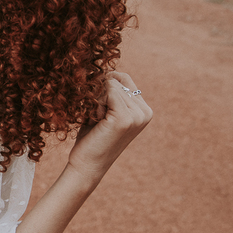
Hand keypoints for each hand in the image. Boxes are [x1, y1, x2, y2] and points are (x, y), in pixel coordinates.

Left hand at [66, 71, 151, 186]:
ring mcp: (137, 115)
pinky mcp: (125, 117)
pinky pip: (108, 90)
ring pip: (110, 84)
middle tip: (96, 117)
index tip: (98, 107)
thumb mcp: (105, 111)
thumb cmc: (92, 137)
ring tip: (97, 120)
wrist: (87, 164)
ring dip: (96, 100)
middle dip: (100, 93)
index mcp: (144, 109)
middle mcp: (145, 112)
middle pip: (117, 80)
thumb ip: (111, 93)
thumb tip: (107, 68)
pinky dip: (95, 102)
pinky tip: (95, 119)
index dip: (104, 85)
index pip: (124, 78)